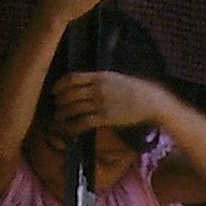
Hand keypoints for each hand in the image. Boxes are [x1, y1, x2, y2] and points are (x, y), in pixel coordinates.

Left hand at [47, 70, 166, 143]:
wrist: (151, 100)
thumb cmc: (135, 89)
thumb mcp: (115, 78)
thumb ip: (100, 80)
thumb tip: (86, 84)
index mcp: (99, 76)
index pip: (72, 78)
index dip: (60, 85)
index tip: (55, 90)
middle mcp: (97, 88)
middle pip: (70, 93)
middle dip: (59, 100)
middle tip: (56, 105)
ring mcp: (101, 103)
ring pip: (74, 108)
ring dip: (63, 113)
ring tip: (59, 117)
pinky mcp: (105, 117)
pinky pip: (83, 122)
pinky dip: (73, 126)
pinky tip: (69, 129)